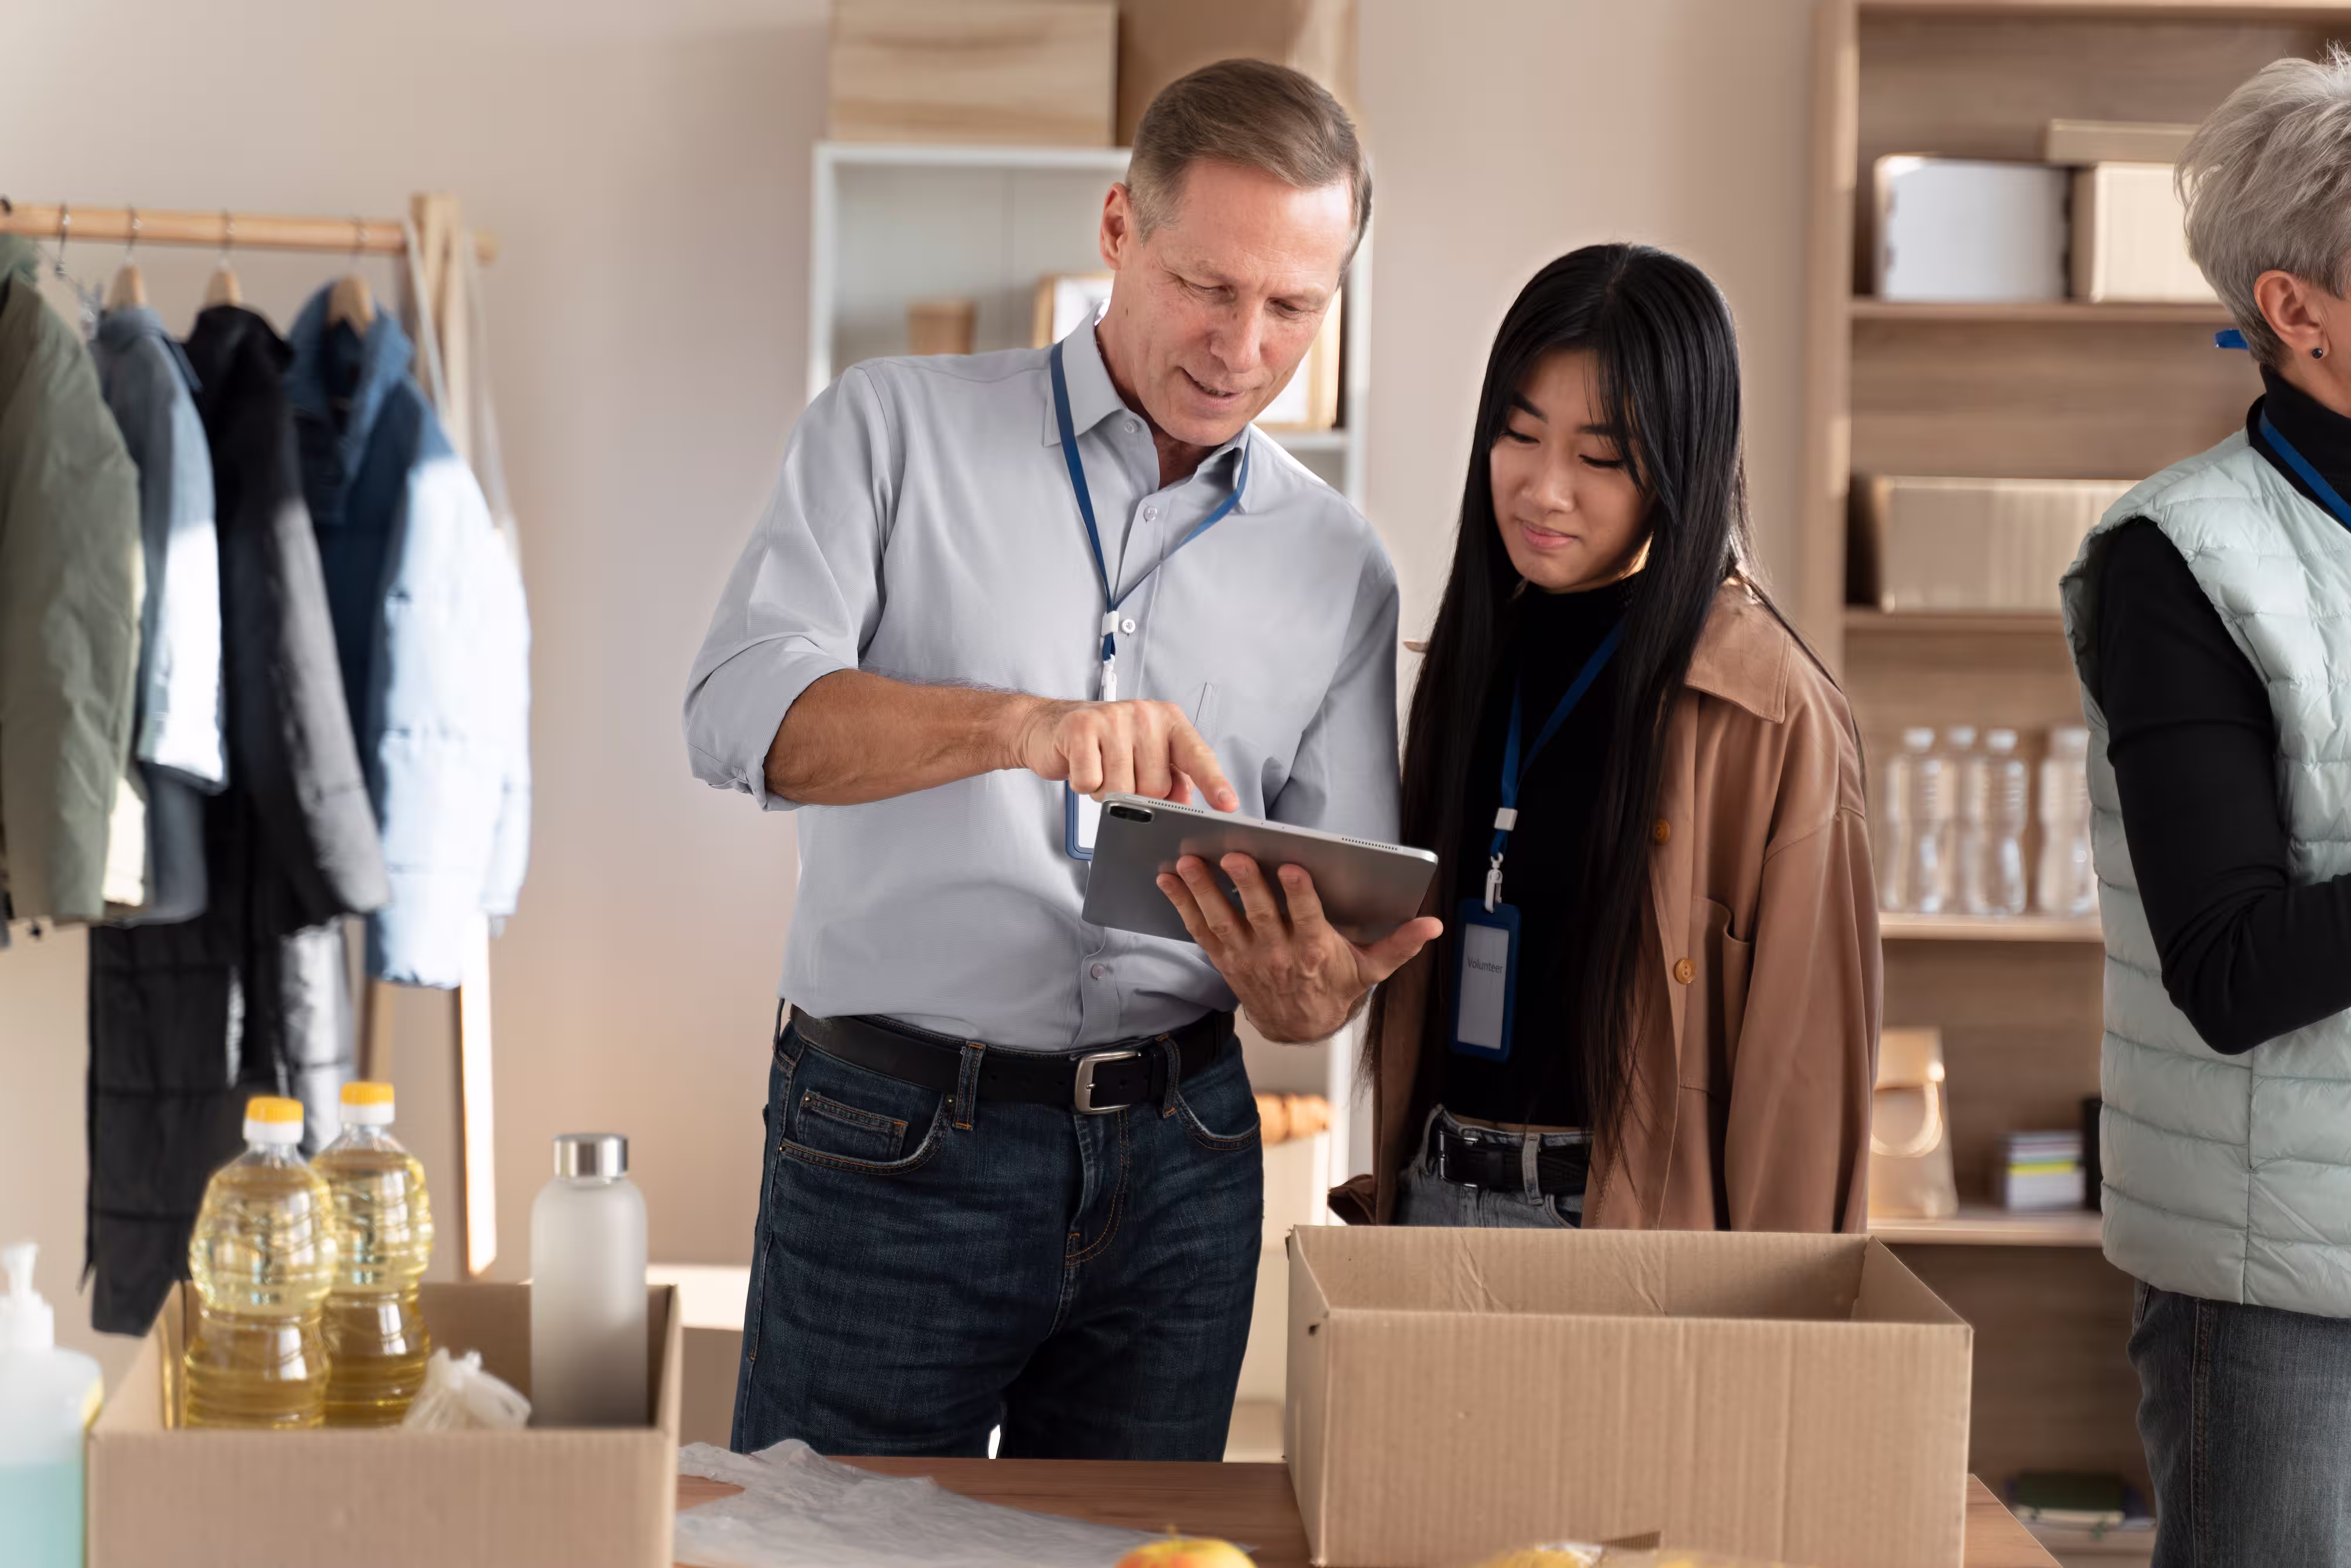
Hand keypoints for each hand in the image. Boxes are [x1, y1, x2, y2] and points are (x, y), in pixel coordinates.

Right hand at [1008, 698, 1238, 810]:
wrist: (1050, 727)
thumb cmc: (1104, 745)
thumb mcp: (1144, 757)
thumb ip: (1171, 778)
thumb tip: (1184, 804)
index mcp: (1168, 721)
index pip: (1197, 755)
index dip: (1213, 782)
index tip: (1227, 805)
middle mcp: (1145, 714)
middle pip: (1155, 787)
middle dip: (1136, 795)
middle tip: (1120, 773)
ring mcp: (1113, 717)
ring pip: (1122, 789)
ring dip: (1107, 792)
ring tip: (1101, 769)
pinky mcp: (1081, 727)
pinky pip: (1092, 782)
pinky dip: (1085, 785)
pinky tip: (1083, 766)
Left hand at [1157, 853, 1442, 1042]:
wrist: (1299, 1027)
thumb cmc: (1336, 987)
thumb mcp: (1371, 970)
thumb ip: (1400, 945)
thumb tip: (1433, 926)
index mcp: (1314, 950)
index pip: (1306, 918)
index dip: (1298, 894)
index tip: (1291, 868)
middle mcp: (1277, 954)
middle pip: (1259, 914)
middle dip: (1245, 884)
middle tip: (1233, 855)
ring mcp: (1247, 957)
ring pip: (1222, 920)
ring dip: (1202, 891)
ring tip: (1188, 862)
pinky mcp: (1225, 958)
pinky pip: (1199, 929)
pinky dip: (1182, 904)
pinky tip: (1167, 879)